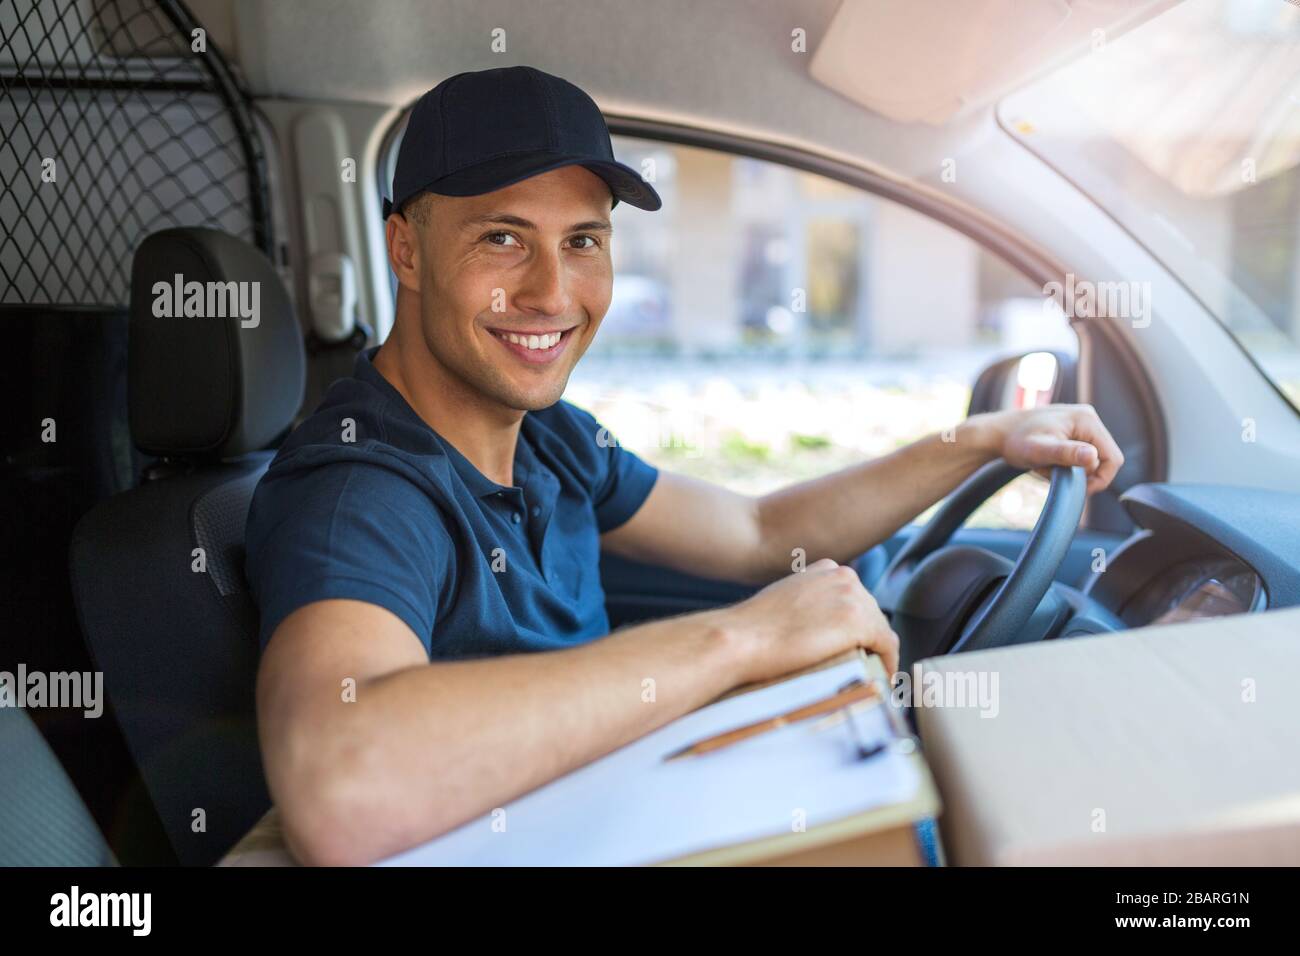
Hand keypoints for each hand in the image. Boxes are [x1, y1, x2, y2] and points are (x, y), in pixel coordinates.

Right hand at [722, 559, 899, 681]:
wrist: (741, 638)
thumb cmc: (752, 629)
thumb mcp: (785, 600)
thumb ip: (808, 604)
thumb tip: (818, 627)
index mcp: (827, 569)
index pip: (856, 600)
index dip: (858, 627)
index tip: (856, 647)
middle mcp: (844, 576)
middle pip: (872, 614)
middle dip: (870, 641)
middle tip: (865, 667)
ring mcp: (853, 597)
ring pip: (882, 630)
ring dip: (879, 654)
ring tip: (872, 677)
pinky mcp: (858, 622)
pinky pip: (887, 646)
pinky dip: (887, 664)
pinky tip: (881, 679)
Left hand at [974, 404, 1124, 494]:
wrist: (998, 433)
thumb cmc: (1015, 441)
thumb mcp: (1039, 451)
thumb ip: (1067, 454)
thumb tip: (1092, 457)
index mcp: (1087, 420)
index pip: (1112, 458)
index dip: (1100, 479)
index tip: (1079, 489)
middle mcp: (1088, 418)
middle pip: (1104, 458)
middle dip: (1084, 473)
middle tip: (1056, 476)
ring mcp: (1081, 423)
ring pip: (1091, 458)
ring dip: (1074, 469)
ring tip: (1048, 466)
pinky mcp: (1073, 430)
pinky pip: (1080, 454)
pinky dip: (1067, 464)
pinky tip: (1048, 462)